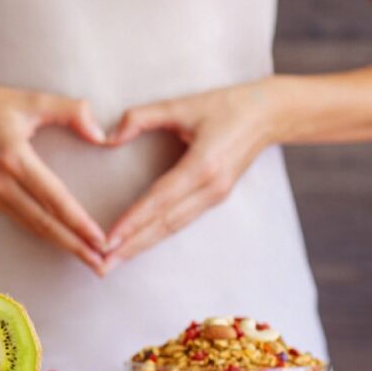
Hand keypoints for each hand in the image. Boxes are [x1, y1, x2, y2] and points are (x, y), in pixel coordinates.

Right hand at [0, 77, 108, 271]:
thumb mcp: (29, 100)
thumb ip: (70, 112)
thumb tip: (101, 135)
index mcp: (14, 158)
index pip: (54, 198)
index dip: (79, 222)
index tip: (101, 239)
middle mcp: (1, 182)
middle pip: (44, 223)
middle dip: (75, 246)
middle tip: (101, 264)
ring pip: (32, 226)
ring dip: (60, 244)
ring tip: (86, 258)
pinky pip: (20, 220)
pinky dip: (42, 234)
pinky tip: (59, 240)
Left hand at [102, 81, 278, 272]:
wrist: (270, 115)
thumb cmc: (226, 106)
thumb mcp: (182, 104)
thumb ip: (142, 117)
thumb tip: (109, 137)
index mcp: (202, 166)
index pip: (159, 201)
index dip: (132, 221)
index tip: (107, 239)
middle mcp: (210, 189)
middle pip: (164, 225)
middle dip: (131, 247)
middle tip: (101, 266)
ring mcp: (215, 197)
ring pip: (172, 228)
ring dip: (142, 246)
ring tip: (114, 262)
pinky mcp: (215, 198)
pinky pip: (181, 222)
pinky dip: (157, 236)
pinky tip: (138, 245)